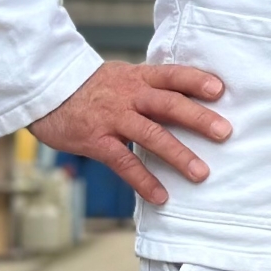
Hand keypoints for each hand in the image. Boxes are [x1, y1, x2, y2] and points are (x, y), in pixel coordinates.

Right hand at [29, 62, 228, 206]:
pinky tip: (161, 196)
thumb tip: (188, 99)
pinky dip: (143, 180)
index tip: (220, 89)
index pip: (171, 75)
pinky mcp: (96, 140)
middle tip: (225, 132)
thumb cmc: (91, 88)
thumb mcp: (121, 77)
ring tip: (201, 173)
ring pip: (151, 134)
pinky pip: (124, 162)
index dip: (195, 80)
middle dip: (198, 118)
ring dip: (178, 155)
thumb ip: (150, 88)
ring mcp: (112, 118)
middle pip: (168, 103)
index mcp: (137, 78)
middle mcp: (128, 95)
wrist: (45, 91)